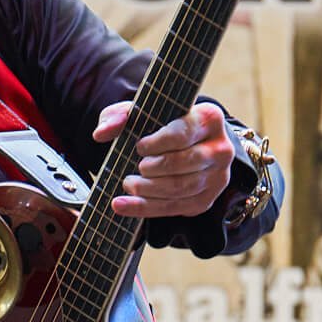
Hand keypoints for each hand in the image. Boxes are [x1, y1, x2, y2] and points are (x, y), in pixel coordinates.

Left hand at [92, 100, 235, 218]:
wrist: (188, 146)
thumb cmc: (164, 125)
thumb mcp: (143, 112)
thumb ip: (120, 116)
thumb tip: (102, 133)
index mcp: (209, 119)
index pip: (183, 133)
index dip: (158, 142)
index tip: (139, 146)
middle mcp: (220, 149)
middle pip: (184, 163)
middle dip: (154, 169)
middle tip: (136, 169)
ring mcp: (217, 177)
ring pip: (181, 188)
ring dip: (149, 190)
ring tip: (129, 185)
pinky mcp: (205, 200)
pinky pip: (175, 208)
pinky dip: (146, 208)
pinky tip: (124, 205)